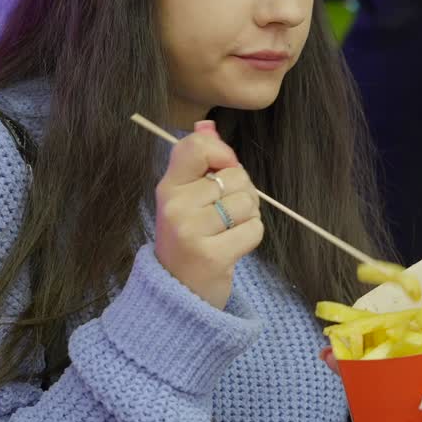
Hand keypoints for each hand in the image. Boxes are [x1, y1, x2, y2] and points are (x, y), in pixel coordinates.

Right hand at [154, 120, 262, 308]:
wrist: (177, 294)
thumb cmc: (188, 239)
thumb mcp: (184, 199)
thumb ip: (198, 162)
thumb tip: (209, 127)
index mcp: (167, 187)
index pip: (197, 146)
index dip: (223, 154)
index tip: (223, 170)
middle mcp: (175, 206)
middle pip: (235, 175)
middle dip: (242, 192)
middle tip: (224, 215)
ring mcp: (191, 232)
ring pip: (247, 202)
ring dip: (248, 216)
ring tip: (228, 231)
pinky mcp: (211, 256)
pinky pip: (254, 229)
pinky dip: (251, 237)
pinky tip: (233, 247)